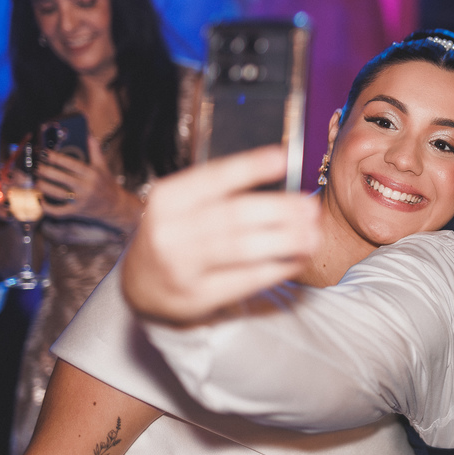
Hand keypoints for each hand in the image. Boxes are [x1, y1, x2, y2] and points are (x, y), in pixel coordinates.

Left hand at [36, 141, 139, 230]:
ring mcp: (81, 200)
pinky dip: (47, 207)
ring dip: (43, 186)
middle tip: (36, 166)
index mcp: (92, 174)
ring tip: (36, 180)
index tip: (44, 152)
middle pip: (60, 177)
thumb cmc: (106, 183)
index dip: (55, 157)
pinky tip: (40, 200)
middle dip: (45, 171)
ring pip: (56, 193)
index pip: (70, 163)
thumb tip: (88, 133)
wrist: (116, 205)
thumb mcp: (103, 166)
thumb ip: (95, 149)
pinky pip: (58, 211)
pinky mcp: (76, 211)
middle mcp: (86, 187)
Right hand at [121, 146, 320, 323]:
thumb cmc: (178, 235)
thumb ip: (224, 191)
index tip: (285, 158)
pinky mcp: (195, 296)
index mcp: (169, 198)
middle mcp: (170, 230)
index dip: (250, 167)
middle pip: (234, 214)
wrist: (141, 285)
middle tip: (310, 208)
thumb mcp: (185, 206)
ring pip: (242, 248)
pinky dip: (276, 268)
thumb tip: (282, 171)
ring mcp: (180, 266)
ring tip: (312, 236)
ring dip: (284, 240)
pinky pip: (245, 279)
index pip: (213, 177)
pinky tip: (296, 260)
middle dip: (279, 210)